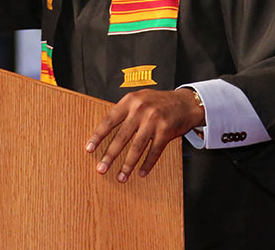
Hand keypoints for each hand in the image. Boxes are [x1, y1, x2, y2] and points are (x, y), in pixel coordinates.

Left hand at [85, 88, 203, 182]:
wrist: (185, 102)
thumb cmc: (160, 101)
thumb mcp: (139, 98)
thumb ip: (124, 110)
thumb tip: (105, 129)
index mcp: (130, 101)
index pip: (109, 120)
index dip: (98, 136)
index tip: (89, 149)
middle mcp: (140, 110)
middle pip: (121, 137)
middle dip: (110, 155)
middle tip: (101, 169)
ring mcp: (154, 121)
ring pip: (137, 147)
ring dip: (127, 164)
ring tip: (121, 177)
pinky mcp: (166, 131)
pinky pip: (154, 151)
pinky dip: (147, 164)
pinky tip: (141, 173)